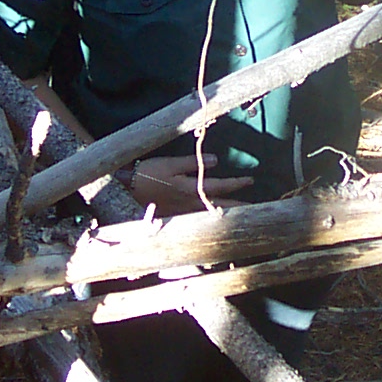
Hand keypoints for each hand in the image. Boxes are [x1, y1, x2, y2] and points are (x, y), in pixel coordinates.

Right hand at [127, 152, 252, 211]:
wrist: (125, 191)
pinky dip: (210, 220)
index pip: (220, 186)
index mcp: (191, 189)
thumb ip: (193, 163)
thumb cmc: (147, 174)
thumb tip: (216, 160)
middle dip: (238, 206)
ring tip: (241, 214)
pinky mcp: (177, 217)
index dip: (236, 183)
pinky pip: (199, 220)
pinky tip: (216, 221)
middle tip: (255, 208)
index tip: (251, 181)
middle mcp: (190, 204)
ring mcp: (184, 213)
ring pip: (211, 214)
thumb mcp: (169, 164)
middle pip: (220, 205)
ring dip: (227, 214)